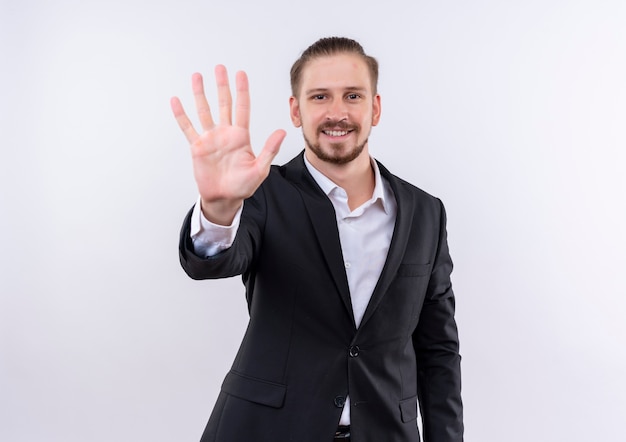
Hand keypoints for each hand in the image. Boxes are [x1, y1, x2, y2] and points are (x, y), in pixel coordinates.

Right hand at [171, 65, 284, 224]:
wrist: (224, 198)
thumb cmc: (243, 186)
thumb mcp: (260, 169)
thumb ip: (270, 149)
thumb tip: (282, 132)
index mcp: (241, 137)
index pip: (242, 108)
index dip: (242, 90)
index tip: (241, 74)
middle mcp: (225, 134)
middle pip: (224, 104)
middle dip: (222, 85)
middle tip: (220, 68)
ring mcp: (210, 139)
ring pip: (204, 111)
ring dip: (201, 94)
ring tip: (197, 76)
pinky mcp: (197, 147)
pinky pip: (188, 127)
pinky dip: (181, 115)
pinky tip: (176, 101)